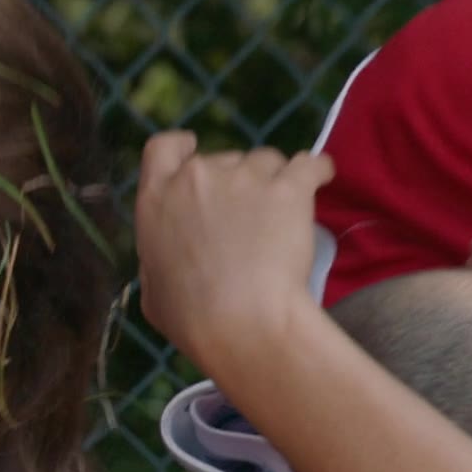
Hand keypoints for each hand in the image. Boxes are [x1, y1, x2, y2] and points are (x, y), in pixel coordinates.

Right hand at [133, 131, 335, 377]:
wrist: (242, 323)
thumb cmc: (190, 318)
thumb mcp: (152, 288)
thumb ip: (159, 257)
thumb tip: (169, 255)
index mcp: (156, 199)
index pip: (164, 147)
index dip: (183, 147)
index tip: (195, 153)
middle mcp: (196, 178)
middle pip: (223, 158)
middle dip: (236, 180)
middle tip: (250, 217)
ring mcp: (243, 178)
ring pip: (266, 161)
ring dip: (273, 180)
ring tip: (283, 217)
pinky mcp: (288, 188)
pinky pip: (311, 164)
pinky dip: (317, 170)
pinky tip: (320, 180)